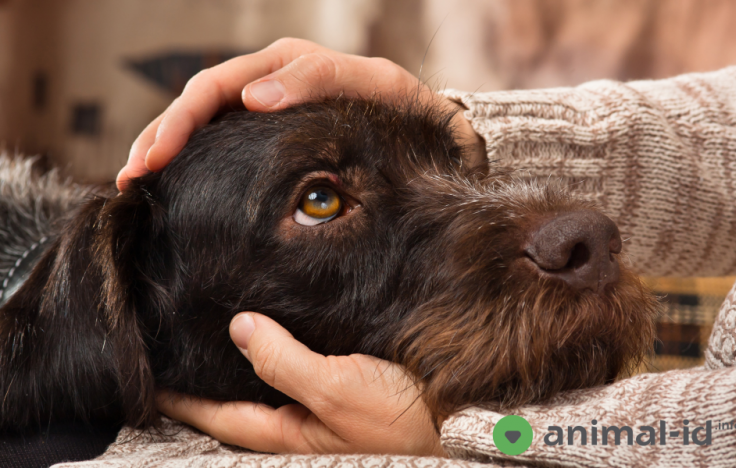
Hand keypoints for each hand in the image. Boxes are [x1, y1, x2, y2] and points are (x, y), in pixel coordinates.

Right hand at [118, 38, 485, 190]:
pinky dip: (193, 162)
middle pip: (196, 105)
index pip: (214, 87)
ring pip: (202, 125)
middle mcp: (267, 83)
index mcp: (284, 65)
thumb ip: (317, 80)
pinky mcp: (270, 138)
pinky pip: (222, 144)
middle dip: (159, 138)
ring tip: (136, 184)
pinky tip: (174, 185)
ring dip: (165, 151)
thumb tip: (254, 97)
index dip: (179, 122)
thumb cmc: (402, 108)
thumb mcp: (372, 84)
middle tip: (131, 179)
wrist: (427, 129)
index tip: (155, 159)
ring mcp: (266, 110)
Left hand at [157, 312, 444, 455]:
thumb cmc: (404, 417)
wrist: (466, 422)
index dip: (183, 396)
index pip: (221, 414)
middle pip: (241, 400)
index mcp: (292, 432)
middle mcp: (302, 423)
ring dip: (246, 361)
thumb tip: (239, 328)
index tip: (152, 372)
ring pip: (272, 383)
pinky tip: (283, 329)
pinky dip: (283, 351)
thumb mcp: (340, 390)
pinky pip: (303, 370)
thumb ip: (285, 363)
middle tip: (179, 345)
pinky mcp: (349, 389)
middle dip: (209, 377)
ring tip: (221, 332)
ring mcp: (325, 408)